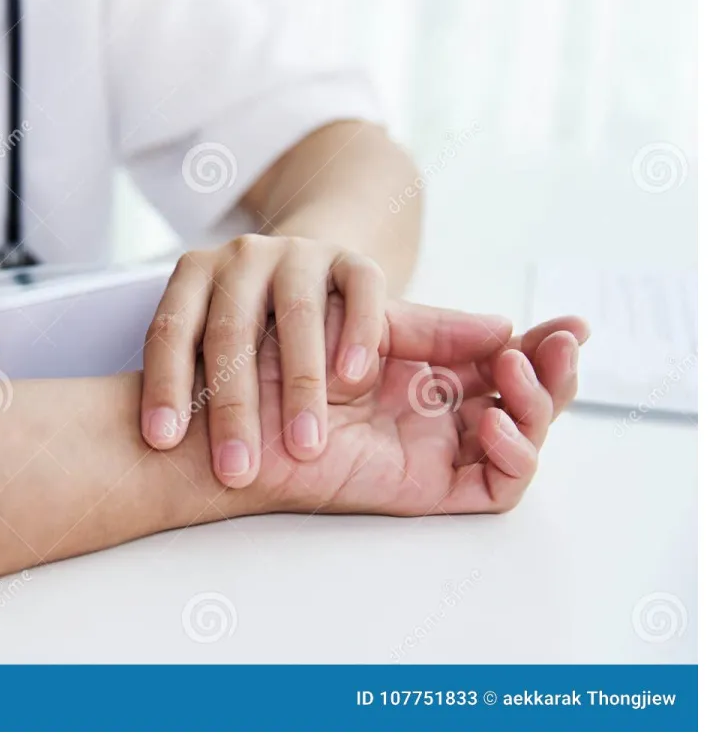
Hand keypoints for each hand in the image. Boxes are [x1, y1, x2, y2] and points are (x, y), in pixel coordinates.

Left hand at [141, 235, 391, 487]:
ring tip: (304, 447)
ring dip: (299, 385)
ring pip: (297, 313)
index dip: (163, 385)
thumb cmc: (248, 328)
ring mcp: (299, 255)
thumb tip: (150, 448)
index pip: (170, 330)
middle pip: (231, 331)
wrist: (311, 272)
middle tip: (236, 471)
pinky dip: (358, 332)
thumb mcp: (209, 341)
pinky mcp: (351, 259)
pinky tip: (354, 380)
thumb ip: (190, 377)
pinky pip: (360, 288)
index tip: (163, 442)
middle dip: (231, 408)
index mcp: (195, 275)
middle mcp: (242, 258)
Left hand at [249, 306, 588, 514]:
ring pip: (522, 441)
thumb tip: (506, 327)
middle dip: (555, 374)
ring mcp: (435, 452)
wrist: (238, 400)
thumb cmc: (285, 356)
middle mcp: (439, 413)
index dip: (545, 345)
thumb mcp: (370, 324)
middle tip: (561, 344)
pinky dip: (513, 455)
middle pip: (527, 403)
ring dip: (539, 406)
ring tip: (516, 370)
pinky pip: (494, 485)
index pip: (506, 361)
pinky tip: (494, 419)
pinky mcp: (425, 489)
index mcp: (429, 371)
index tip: (572, 323)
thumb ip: (437, 329)